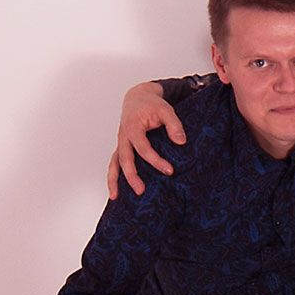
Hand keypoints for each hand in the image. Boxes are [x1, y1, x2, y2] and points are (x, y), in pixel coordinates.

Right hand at [108, 82, 184, 198]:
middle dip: (132, 176)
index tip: (169, 170)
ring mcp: (121, 143)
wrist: (138, 97)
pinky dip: (113, 176)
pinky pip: (115, 163)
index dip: (155, 161)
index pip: (143, 148)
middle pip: (124, 159)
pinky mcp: (122, 146)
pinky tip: (116, 190)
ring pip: (114, 163)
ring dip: (114, 180)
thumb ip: (174, 125)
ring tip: (116, 197)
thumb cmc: (152, 104)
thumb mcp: (166, 110)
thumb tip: (181, 142)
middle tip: (141, 191)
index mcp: (133, 128)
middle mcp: (123, 137)